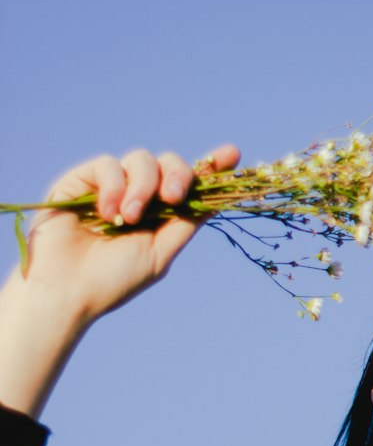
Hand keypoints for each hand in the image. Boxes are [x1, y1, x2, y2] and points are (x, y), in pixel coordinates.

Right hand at [0, 143, 238, 417]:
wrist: (67, 291)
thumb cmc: (113, 280)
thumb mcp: (160, 252)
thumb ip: (186, 223)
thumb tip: (217, 198)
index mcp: (160, 213)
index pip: (189, 182)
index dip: (212, 165)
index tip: (232, 154)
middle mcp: (137, 194)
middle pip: (169, 163)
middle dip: (178, 175)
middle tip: (172, 198)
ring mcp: (110, 185)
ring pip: (141, 159)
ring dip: (141, 187)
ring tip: (128, 218)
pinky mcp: (81, 180)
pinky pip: (107, 164)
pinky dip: (113, 186)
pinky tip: (108, 212)